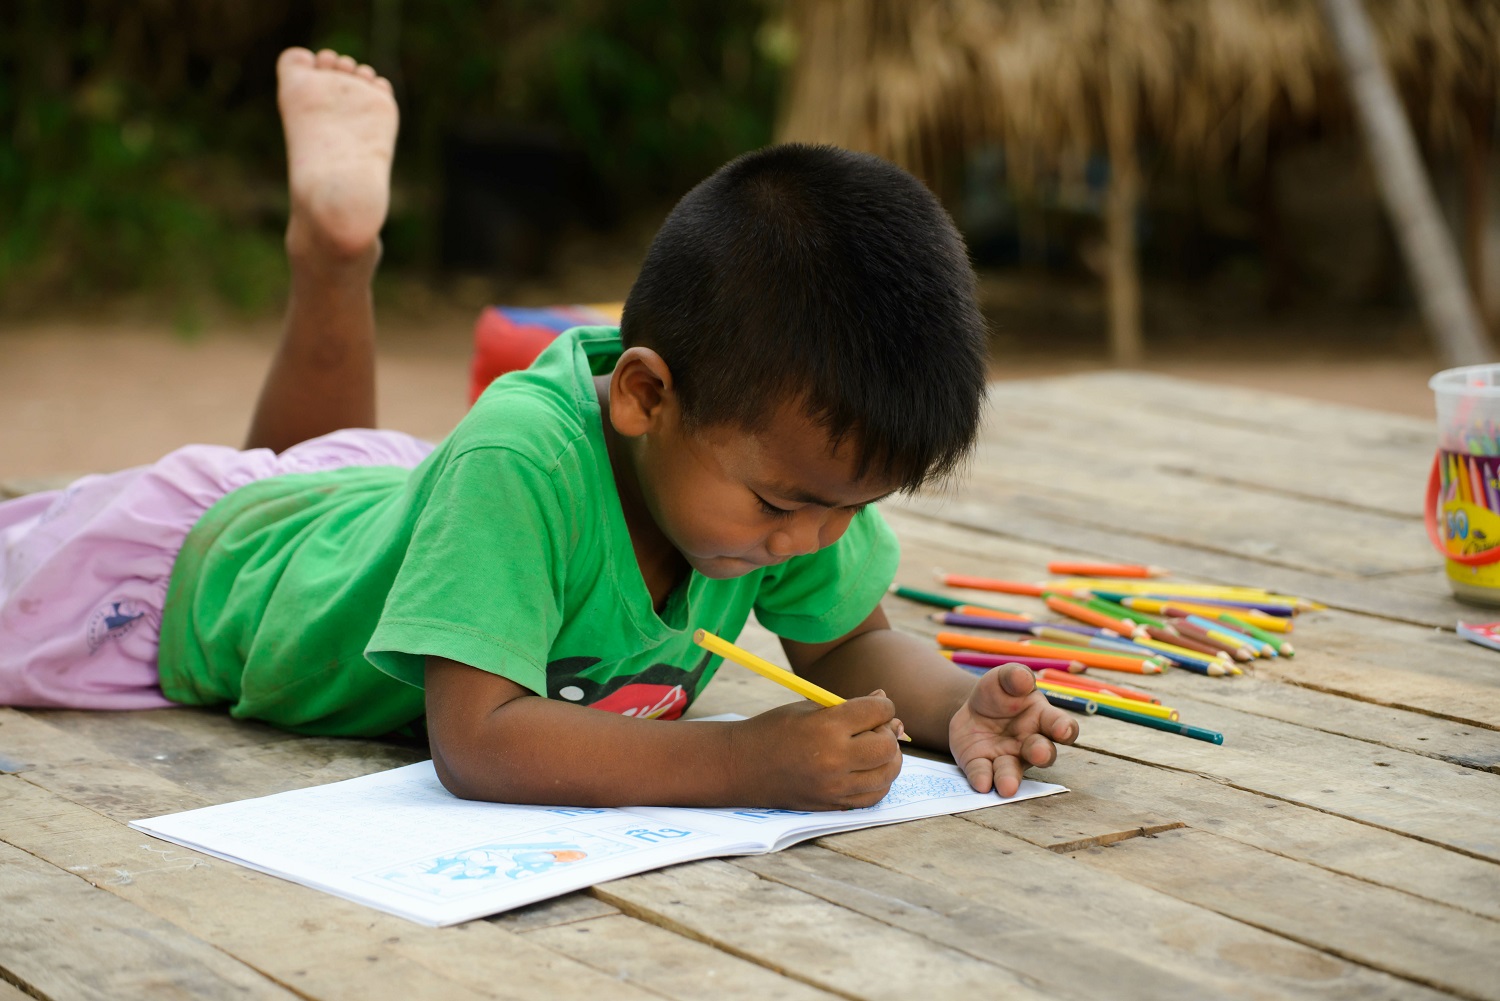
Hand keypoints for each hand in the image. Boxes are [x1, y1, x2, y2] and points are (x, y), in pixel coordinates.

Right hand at [730, 692, 903, 810]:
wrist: (740, 767)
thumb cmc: (773, 730)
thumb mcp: (809, 707)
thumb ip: (849, 706)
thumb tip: (885, 702)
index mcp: (826, 727)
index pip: (878, 711)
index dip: (883, 704)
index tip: (876, 705)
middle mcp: (834, 760)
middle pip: (887, 746)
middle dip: (888, 732)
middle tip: (876, 728)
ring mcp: (834, 788)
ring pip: (887, 774)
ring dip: (888, 758)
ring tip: (874, 748)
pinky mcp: (832, 805)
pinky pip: (873, 797)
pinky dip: (879, 781)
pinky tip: (869, 769)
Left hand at [949, 664, 1078, 796]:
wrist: (971, 708)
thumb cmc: (1000, 693)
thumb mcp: (1003, 678)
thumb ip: (1014, 676)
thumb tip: (1024, 679)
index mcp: (1043, 718)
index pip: (1061, 725)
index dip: (1065, 729)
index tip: (1063, 730)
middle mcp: (1030, 743)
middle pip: (1043, 753)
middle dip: (1042, 754)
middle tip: (1039, 755)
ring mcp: (1007, 757)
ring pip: (1013, 771)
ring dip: (1010, 778)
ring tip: (1007, 787)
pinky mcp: (982, 765)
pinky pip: (984, 774)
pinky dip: (983, 779)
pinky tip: (981, 784)